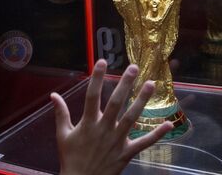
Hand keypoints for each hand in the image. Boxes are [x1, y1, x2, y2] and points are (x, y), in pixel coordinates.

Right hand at [51, 59, 172, 174]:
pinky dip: (157, 134)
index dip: (96, 78)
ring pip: (132, 117)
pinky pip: (144, 142)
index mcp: (88, 123)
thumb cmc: (71, 158)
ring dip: (142, 100)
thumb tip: (53, 95)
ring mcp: (117, 140)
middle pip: (116, 102)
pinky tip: (168, 123)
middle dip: (125, 84)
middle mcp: (104, 129)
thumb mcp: (63, 135)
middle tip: (134, 68)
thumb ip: (61, 113)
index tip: (102, 62)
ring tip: (151, 84)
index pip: (92, 96)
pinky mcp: (127, 153)